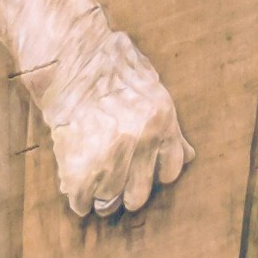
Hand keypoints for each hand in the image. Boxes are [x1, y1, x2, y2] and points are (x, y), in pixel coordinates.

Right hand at [33, 16, 192, 218]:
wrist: (68, 56)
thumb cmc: (109, 64)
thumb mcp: (150, 86)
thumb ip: (168, 126)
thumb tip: (190, 157)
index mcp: (161, 120)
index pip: (170, 170)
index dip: (154, 173)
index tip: (141, 171)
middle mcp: (140, 139)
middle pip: (139, 193)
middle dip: (127, 192)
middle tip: (115, 186)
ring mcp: (110, 154)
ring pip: (109, 199)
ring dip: (99, 194)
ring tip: (91, 181)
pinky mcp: (79, 166)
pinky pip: (81, 200)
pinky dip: (77, 198)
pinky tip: (75, 185)